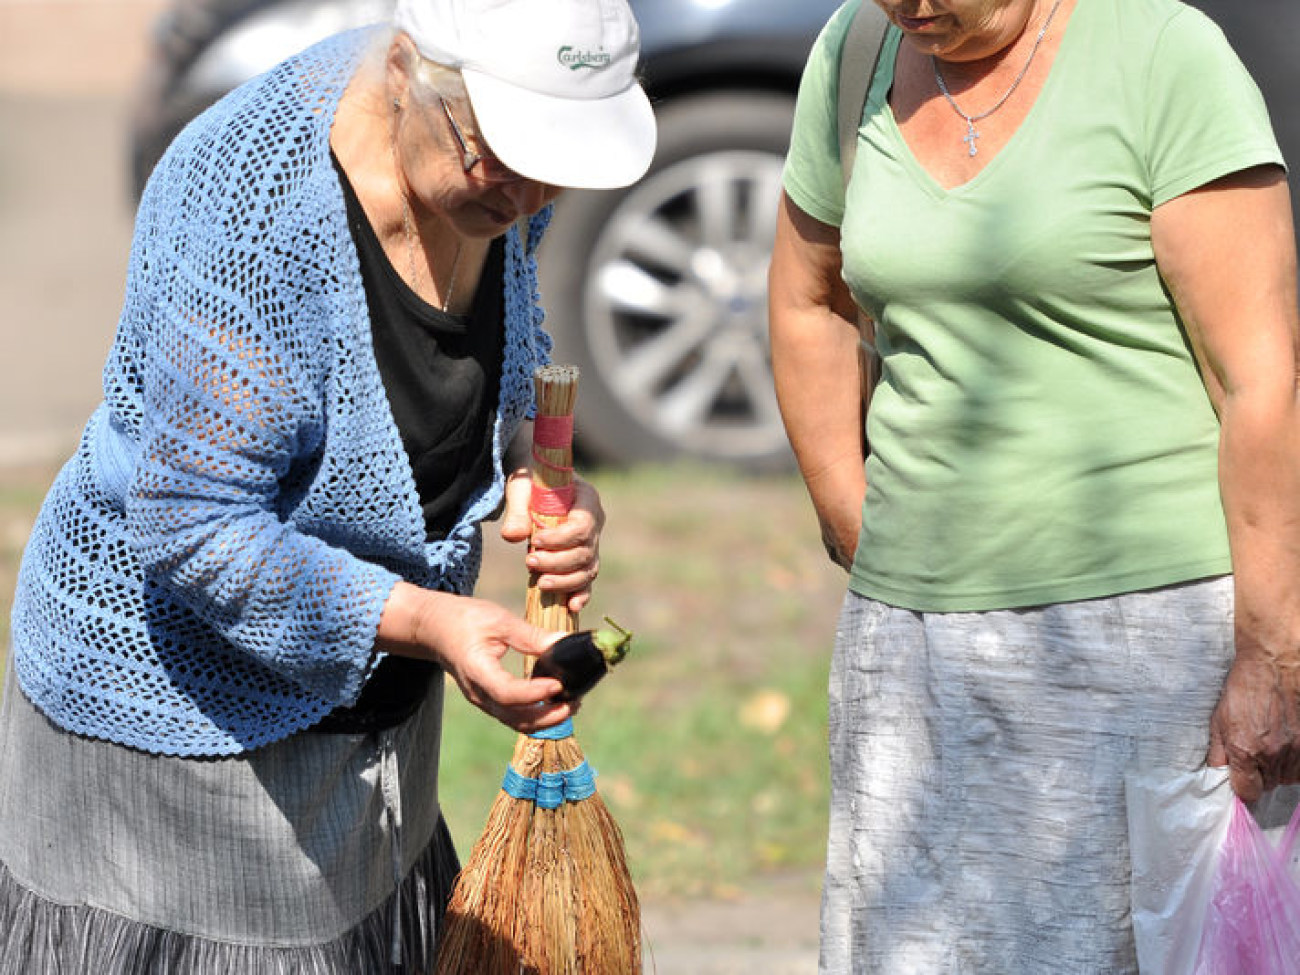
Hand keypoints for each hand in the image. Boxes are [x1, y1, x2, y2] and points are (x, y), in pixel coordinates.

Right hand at [378, 584, 572, 732]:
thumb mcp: (498, 620)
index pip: (507, 692)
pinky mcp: (487, 700)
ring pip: (515, 723)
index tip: (558, 685)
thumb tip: (565, 643)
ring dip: (544, 720)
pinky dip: (535, 716)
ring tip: (571, 705)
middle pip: (514, 718)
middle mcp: (478, 693)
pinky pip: (512, 716)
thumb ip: (531, 635)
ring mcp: (481, 700)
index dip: (534, 693)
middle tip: (575, 702)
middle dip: (547, 716)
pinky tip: (554, 703)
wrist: (435, 629)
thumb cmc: (464, 619)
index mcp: (476, 670)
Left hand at [500, 468, 604, 612]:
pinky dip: (580, 594)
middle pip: (585, 552)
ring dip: (564, 581)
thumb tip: (512, 536)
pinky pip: (586, 580)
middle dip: (558, 562)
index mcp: (587, 500)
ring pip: (587, 570)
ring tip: (540, 583)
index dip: (561, 539)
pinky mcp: (581, 559)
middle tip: (530, 562)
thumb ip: (518, 511)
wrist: (533, 482)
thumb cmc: (529, 481)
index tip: (535, 540)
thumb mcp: (521, 488)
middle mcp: (595, 523)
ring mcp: (591, 544)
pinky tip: (570, 606)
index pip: (583, 526)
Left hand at [1207, 653, 1299, 801]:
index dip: (1242, 787)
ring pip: (1288, 778)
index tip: (1241, 778)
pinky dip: (1295, 761)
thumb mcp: (1219, 719)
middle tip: (1255, 753)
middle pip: (1269, 785)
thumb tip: (1218, 775)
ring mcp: (1296, 750)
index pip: (1247, 792)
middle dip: (1260, 775)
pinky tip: (1286, 744)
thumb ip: (1218, 752)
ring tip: (1270, 745)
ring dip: (1278, 768)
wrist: (1274, 664)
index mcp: (1245, 750)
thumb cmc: (1243, 688)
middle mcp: (1273, 754)